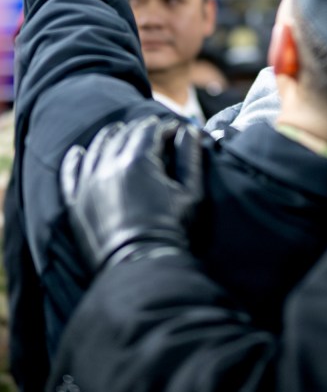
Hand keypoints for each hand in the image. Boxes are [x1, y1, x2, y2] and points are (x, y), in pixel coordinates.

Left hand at [60, 115, 206, 273]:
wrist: (140, 264)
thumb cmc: (172, 228)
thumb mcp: (190, 192)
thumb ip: (189, 156)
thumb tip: (188, 131)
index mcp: (139, 161)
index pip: (150, 131)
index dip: (166, 127)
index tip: (176, 129)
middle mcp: (109, 166)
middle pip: (123, 136)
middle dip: (140, 130)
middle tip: (153, 130)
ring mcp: (88, 183)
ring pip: (96, 148)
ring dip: (110, 136)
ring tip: (119, 131)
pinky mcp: (76, 202)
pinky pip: (70, 173)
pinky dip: (74, 160)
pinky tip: (78, 151)